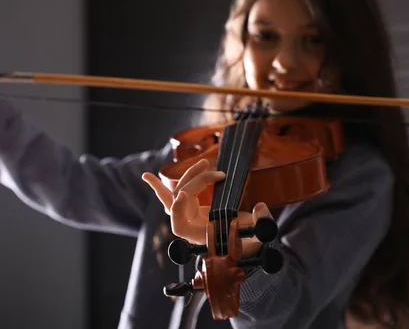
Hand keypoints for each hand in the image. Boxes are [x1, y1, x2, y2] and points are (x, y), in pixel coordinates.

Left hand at [142, 159, 273, 258]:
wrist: (246, 245)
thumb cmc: (249, 244)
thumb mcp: (259, 236)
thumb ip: (262, 223)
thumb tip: (260, 207)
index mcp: (200, 237)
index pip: (179, 226)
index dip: (178, 210)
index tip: (185, 194)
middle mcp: (191, 227)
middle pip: (180, 202)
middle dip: (195, 182)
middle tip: (216, 172)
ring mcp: (189, 217)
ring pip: (176, 195)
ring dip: (188, 176)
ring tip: (203, 163)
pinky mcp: (192, 209)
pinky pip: (171, 196)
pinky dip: (159, 186)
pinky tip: (147, 176)